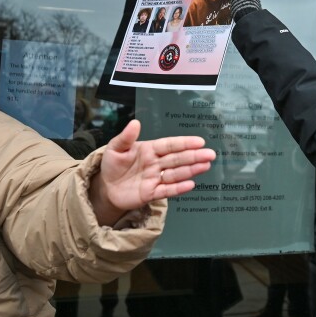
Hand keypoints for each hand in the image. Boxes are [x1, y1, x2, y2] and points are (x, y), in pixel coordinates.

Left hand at [89, 119, 215, 223]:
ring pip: (176, 174)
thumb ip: (125, 137)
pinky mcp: (151, 193)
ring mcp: (155, 179)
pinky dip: (178, 188)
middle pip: (177, 159)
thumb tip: (135, 123)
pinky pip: (167, 191)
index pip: (169, 145)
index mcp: (149, 150)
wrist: (105, 187)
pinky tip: (190, 184)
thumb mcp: (114, 148)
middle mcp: (156, 164)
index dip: (184, 143)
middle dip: (194, 156)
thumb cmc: (112, 164)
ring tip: (205, 166)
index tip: (199, 141)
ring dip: (191, 170)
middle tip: (210, 154)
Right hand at [226, 0, 260, 21]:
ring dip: (241, 5)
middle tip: (232, 2)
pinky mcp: (254, 12)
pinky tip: (239, 13)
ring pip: (246, 3)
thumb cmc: (241, 4)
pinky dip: (243, 10)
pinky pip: (247, 9)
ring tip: (235, 8)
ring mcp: (255, 5)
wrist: (247, 17)